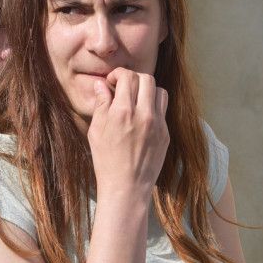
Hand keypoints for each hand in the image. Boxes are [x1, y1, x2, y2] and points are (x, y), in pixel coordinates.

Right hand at [87, 67, 168, 199]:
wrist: (127, 187)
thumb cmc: (106, 160)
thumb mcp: (96, 131)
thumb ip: (101, 104)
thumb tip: (100, 85)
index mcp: (122, 112)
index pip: (127, 77)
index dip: (118, 74)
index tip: (112, 82)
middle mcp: (143, 114)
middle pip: (146, 78)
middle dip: (133, 78)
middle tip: (125, 87)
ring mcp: (158, 124)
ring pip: (159, 91)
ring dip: (147, 90)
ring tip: (136, 100)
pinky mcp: (166, 133)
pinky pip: (163, 109)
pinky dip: (153, 106)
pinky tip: (143, 116)